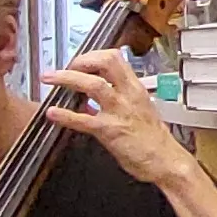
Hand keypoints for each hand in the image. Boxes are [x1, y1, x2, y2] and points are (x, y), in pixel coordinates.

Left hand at [46, 49, 195, 187]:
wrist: (166, 161)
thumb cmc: (154, 140)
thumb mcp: (141, 110)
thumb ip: (120, 99)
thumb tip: (95, 96)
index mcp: (135, 89)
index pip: (115, 58)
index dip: (93, 56)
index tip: (80, 62)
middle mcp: (127, 95)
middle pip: (104, 63)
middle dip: (80, 61)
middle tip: (64, 68)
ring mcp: (118, 111)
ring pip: (91, 85)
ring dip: (66, 79)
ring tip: (49, 79)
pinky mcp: (110, 131)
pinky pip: (83, 120)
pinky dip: (65, 115)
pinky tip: (52, 113)